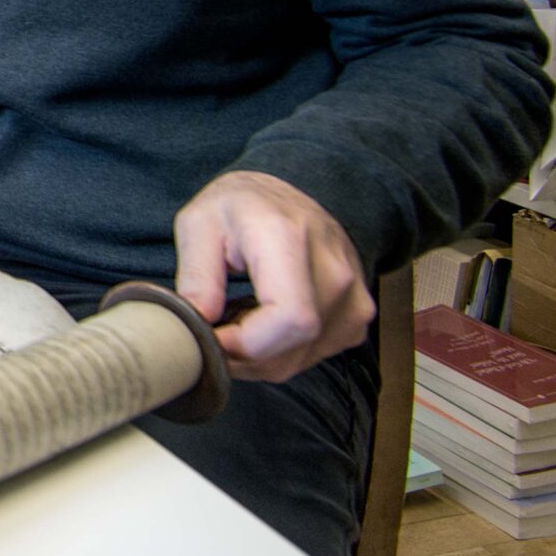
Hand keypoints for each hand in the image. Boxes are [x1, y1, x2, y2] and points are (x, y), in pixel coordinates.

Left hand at [173, 170, 373, 381]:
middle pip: (292, 346)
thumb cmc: (240, 207)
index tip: (210, 336)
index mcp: (289, 238)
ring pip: (300, 359)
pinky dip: (279, 352)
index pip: (289, 318)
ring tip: (236, 317)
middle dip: (241, 354)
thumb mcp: (198, 223)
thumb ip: (197, 275)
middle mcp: (334, 269)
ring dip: (257, 356)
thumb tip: (201, 324)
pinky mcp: (358, 314)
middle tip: (214, 329)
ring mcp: (353, 295)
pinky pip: (313, 355)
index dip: (245, 344)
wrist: (286, 196)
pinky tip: (262, 322)